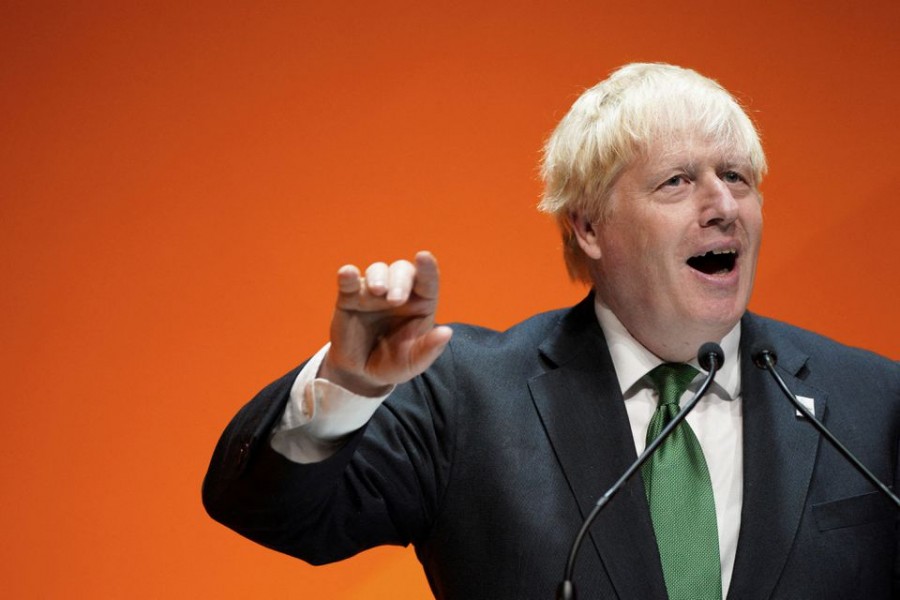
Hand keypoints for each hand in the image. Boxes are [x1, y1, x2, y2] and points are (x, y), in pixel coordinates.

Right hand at [320, 251, 452, 395]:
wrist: (362, 374)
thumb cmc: (395, 363)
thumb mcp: (414, 362)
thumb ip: (430, 349)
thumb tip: (446, 332)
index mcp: (421, 304)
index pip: (427, 281)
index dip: (427, 268)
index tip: (424, 257)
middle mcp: (398, 292)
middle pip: (402, 270)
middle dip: (400, 280)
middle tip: (395, 300)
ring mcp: (373, 293)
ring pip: (378, 271)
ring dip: (378, 277)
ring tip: (378, 292)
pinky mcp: (349, 298)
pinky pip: (348, 281)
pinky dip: (348, 275)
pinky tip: (348, 273)